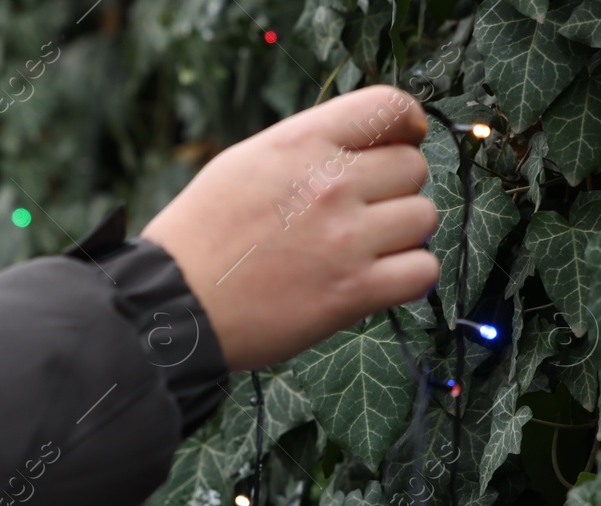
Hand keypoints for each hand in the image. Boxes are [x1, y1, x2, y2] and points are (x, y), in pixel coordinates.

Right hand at [141, 84, 439, 372]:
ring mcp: (345, 239)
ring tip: (368, 249)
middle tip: (365, 212)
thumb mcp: (246, 162)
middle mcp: (329, 184)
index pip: (389, 107)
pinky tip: (383, 280)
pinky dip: (410, 277)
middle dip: (397, 188)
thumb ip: (309, 149)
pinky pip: (422, 272)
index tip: (403, 142)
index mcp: (301, 143)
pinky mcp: (354, 292)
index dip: (407, 125)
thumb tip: (364, 149)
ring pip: (424, 218)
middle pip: (414, 167)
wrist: (176, 302)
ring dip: (404, 235)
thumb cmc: (203, 236)